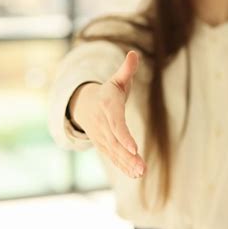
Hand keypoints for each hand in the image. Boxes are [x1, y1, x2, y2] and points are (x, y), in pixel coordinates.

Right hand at [69, 50, 145, 178]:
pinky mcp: (104, 145)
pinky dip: (123, 167)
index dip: (124, 136)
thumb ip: (127, 69)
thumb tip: (135, 54)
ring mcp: (102, 137)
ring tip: (141, 173)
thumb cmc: (108, 92)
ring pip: (114, 153)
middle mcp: (103, 125)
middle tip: (142, 167)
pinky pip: (113, 157)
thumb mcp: (117, 80)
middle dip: (128, 156)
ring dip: (127, 164)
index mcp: (108, 107)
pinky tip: (135, 174)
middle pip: (116, 143)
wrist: (85, 105)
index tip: (134, 148)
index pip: (116, 123)